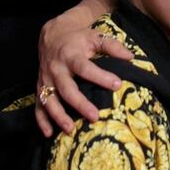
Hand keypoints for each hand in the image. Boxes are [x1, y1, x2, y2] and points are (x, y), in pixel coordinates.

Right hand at [34, 16, 132, 136]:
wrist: (52, 35)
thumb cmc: (78, 38)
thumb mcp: (95, 36)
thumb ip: (112, 46)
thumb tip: (131, 57)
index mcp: (70, 55)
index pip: (85, 68)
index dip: (100, 76)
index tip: (117, 85)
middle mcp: (56, 69)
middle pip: (67, 89)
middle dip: (80, 104)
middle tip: (95, 117)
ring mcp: (45, 80)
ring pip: (49, 101)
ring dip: (58, 116)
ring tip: (70, 129)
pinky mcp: (40, 88)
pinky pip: (38, 106)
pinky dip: (41, 121)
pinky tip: (49, 133)